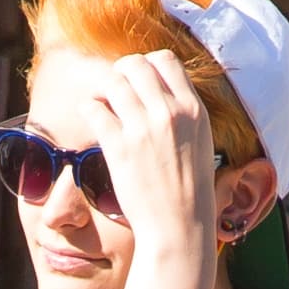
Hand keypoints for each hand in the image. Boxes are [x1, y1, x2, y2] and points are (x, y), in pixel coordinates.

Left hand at [81, 50, 218, 255]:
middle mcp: (170, 113)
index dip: (147, 66)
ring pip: (113, 82)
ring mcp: (143, 129)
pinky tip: (92, 119)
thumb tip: (158, 93)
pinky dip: (89, 109)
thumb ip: (182, 115)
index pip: (165, 60)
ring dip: (102, 90)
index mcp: (193, 110)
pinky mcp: (119, 147)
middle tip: (114, 92)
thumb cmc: (189, 191)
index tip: (139, 82)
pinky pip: (94, 109)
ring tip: (102, 106)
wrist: (178, 228)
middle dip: (120, 73)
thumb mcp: (200, 143)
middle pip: (135, 65)